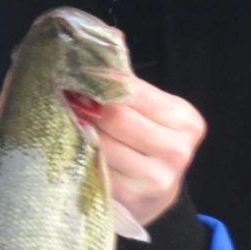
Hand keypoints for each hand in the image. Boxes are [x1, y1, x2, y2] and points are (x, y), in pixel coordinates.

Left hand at [80, 76, 205, 227]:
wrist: (151, 196)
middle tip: (65, 98)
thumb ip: (128, 88)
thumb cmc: (145, 146)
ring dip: (79, 131)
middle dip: (86, 105)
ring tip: (68, 122)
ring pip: (101, 142)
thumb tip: (100, 52)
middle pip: (116, 116)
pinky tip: (73, 149)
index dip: (100, 81)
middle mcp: (176, 150)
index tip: (76, 75)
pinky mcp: (131, 197)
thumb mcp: (150, 114)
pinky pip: (93, 167)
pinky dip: (78, 156)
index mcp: (185, 120)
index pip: (133, 91)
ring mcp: (156, 178)